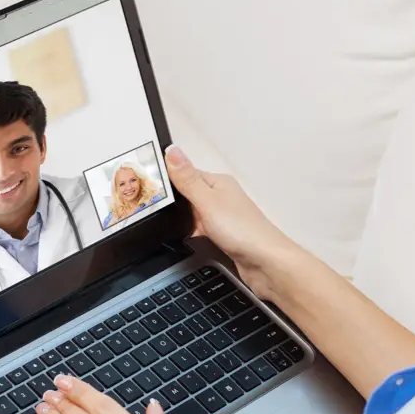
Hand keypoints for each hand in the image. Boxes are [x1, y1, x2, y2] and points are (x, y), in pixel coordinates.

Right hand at [165, 145, 295, 300]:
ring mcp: (223, 216)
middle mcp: (221, 197)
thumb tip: (172, 151)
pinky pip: (201, 228)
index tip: (149, 186)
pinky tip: (188, 237)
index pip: (185, 173)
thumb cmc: (244, 231)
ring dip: (184, 218)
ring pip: (194, 213)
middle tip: (155, 207)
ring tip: (172, 224)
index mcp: (218, 182)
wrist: (265, 263)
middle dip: (174, 202)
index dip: (167, 179)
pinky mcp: (223, 234)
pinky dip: (193, 232)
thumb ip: (187, 179)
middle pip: (188, 193)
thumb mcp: (207, 201)